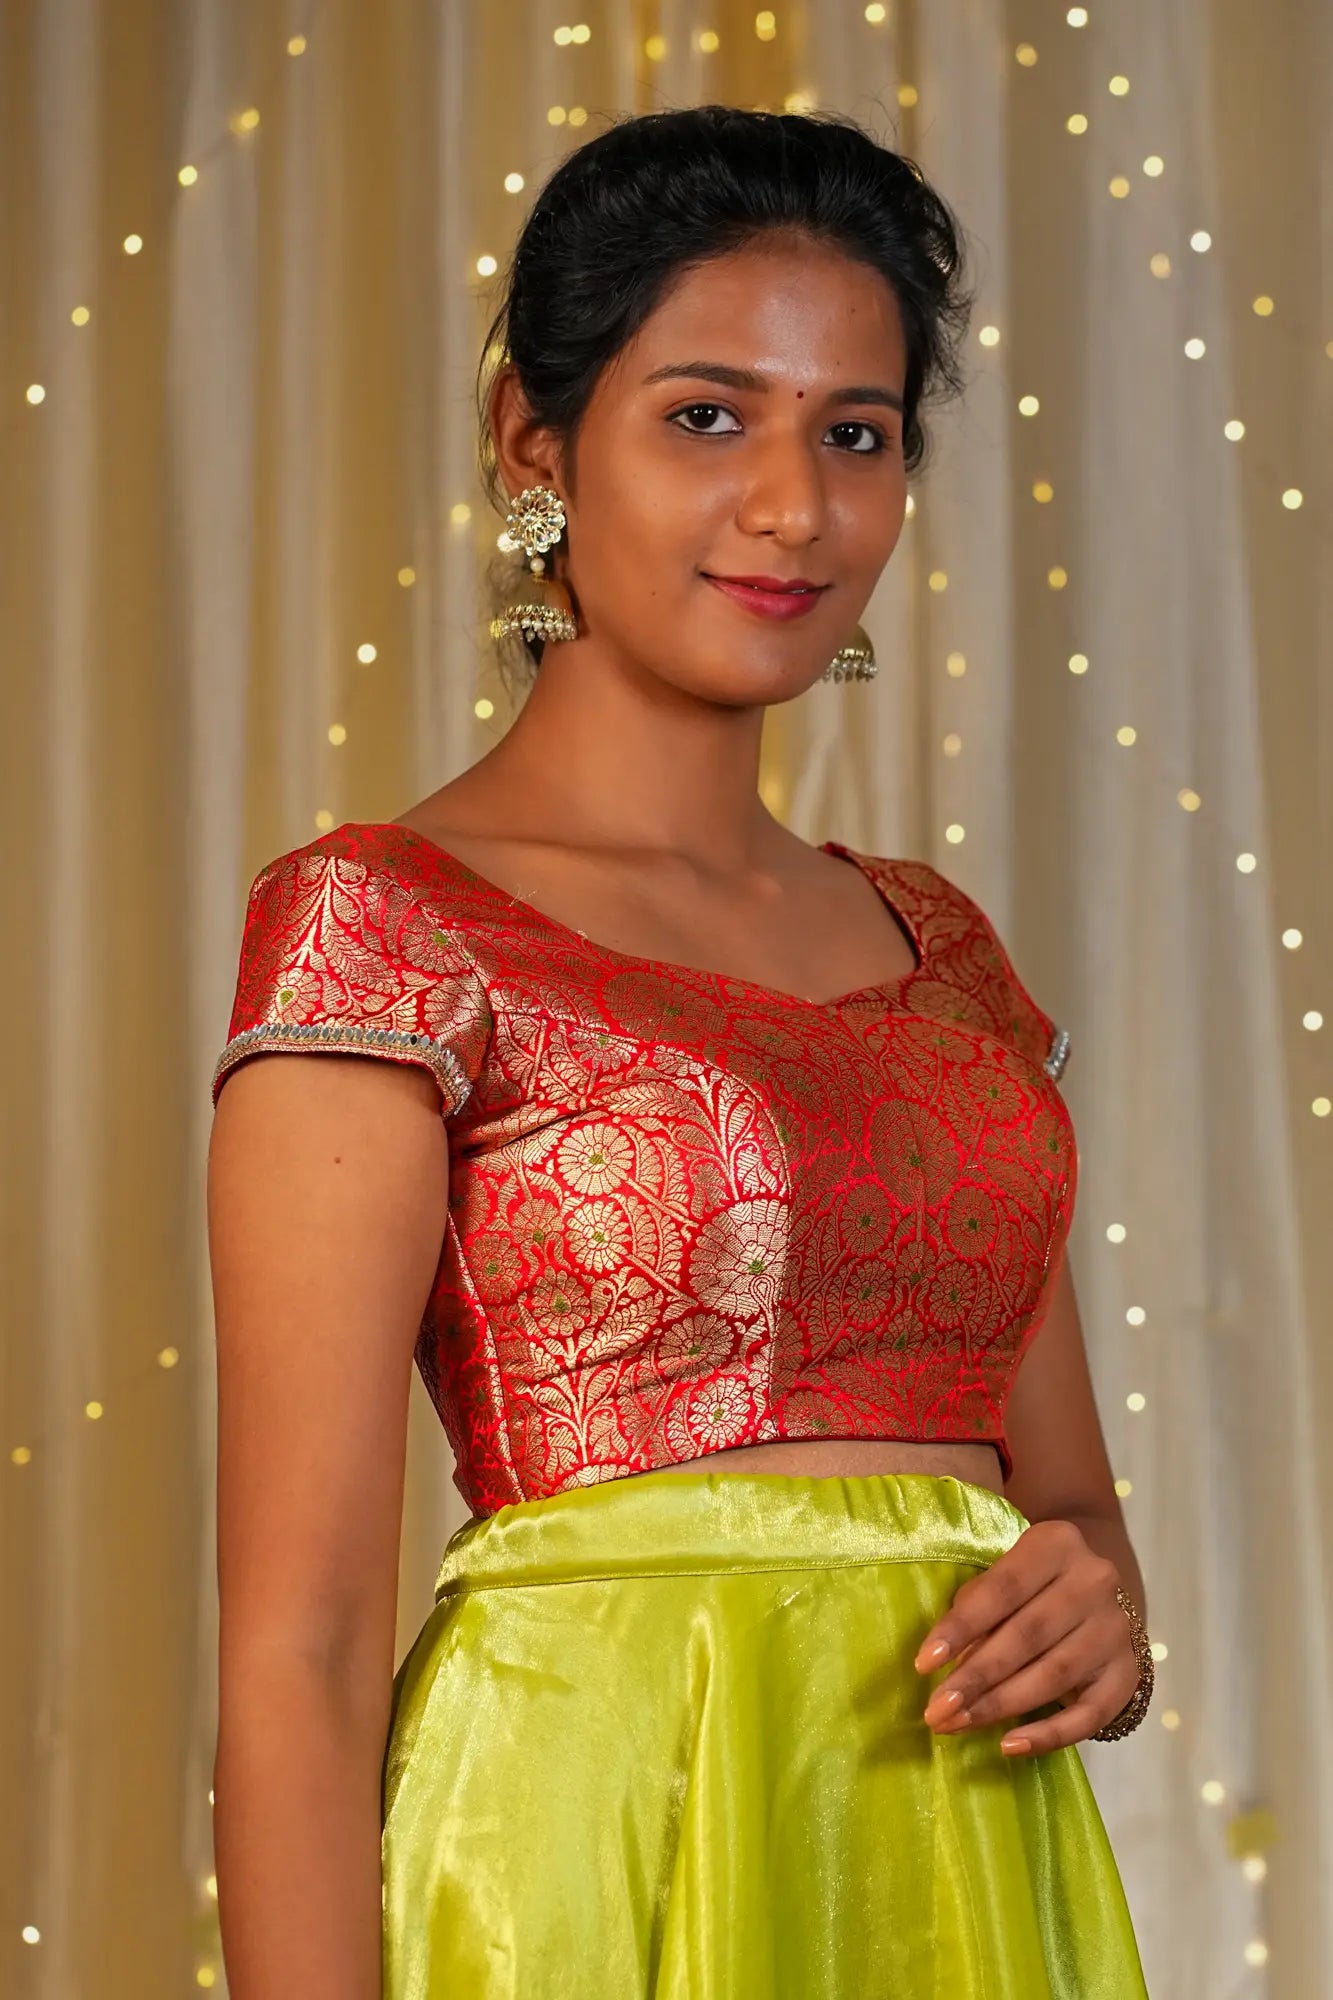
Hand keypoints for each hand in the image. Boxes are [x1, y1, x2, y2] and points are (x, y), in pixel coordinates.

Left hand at [913, 1518, 1139, 1755]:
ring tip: (959, 1725)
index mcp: (1057, 1545)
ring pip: (1054, 1676)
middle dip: (976, 1677)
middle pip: (1027, 1636)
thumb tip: (944, 1661)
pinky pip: (1089, 1715)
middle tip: (937, 1710)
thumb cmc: (1033, 1583)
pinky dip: (1048, 1734)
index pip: (1002, 1589)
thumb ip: (977, 1607)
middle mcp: (1094, 1582)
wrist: (1098, 1590)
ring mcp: (1115, 1629)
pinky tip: (1010, 1745)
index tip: (924, 1664)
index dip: (961, 1628)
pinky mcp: (1127, 1673)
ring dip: (1000, 1706)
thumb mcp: (1006, 1575)